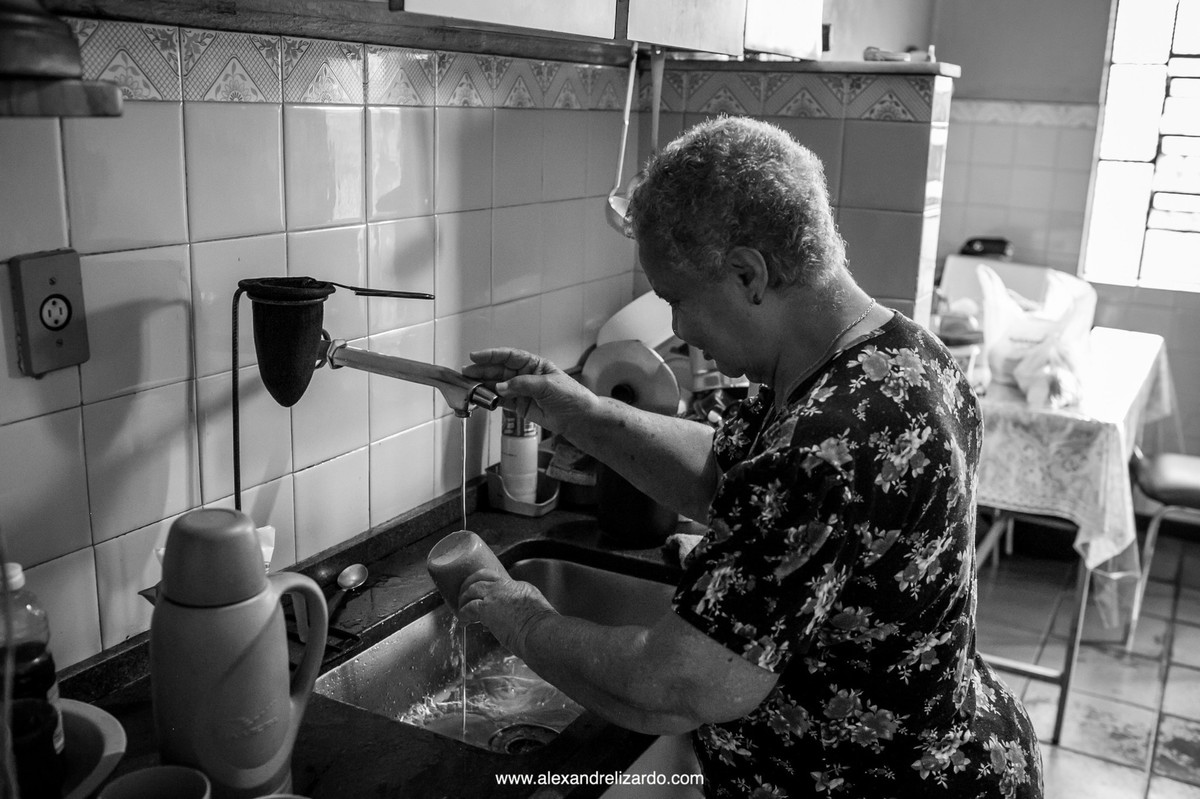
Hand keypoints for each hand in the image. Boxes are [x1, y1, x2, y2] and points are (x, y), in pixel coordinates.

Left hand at [457, 568, 557, 652]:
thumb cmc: (541, 629)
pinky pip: (468, 608)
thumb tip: (506, 622)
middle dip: (470, 584)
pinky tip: (463, 622)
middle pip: (481, 577)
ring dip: (464, 599)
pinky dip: (463, 614)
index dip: (487, 585)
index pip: (498, 580)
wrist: (538, 631)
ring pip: (472, 589)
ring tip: (461, 609)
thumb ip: (520, 612)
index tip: (482, 594)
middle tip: (464, 594)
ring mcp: (495, 595)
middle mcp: (506, 586)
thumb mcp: (534, 612)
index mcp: (520, 586)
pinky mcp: (486, 608)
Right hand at [464, 348, 598, 435]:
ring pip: (497, 385)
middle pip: (499, 370)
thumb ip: (523, 385)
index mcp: (534, 364)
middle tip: (466, 373)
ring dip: (483, 386)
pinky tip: (481, 398)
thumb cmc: (571, 396)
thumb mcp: (548, 385)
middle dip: (482, 371)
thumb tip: (501, 387)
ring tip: (469, 386)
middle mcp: (525, 375)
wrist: (579, 418)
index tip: (476, 356)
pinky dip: (490, 400)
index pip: (509, 356)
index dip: (491, 355)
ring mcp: (521, 391)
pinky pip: (500, 401)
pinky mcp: (519, 406)